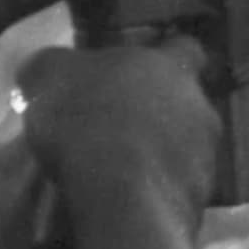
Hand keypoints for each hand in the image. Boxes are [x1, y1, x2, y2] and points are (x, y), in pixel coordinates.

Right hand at [16, 36, 219, 212]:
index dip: (164, 58)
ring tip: (117, 168)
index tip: (136, 73)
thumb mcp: (49, 77)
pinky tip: (124, 199)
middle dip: (156, 111)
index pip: (185, 49)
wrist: (120, 197)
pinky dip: (154, 190)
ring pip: (183, 146)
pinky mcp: (200, 199)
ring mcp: (205, 154)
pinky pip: (176, 187)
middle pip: (184, 101)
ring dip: (157, 153)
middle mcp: (198, 104)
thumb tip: (43, 68)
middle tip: (117, 124)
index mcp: (171, 65)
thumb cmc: (87, 118)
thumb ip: (51, 67)